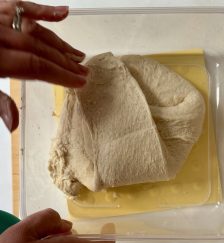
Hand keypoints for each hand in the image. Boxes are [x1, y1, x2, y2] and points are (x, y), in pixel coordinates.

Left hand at [0, 1, 89, 131]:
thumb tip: (12, 123)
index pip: (34, 65)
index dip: (59, 74)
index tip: (78, 81)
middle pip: (39, 46)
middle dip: (64, 61)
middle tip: (84, 71)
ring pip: (34, 27)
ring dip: (59, 42)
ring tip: (78, 54)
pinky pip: (18, 4)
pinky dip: (42, 9)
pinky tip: (62, 13)